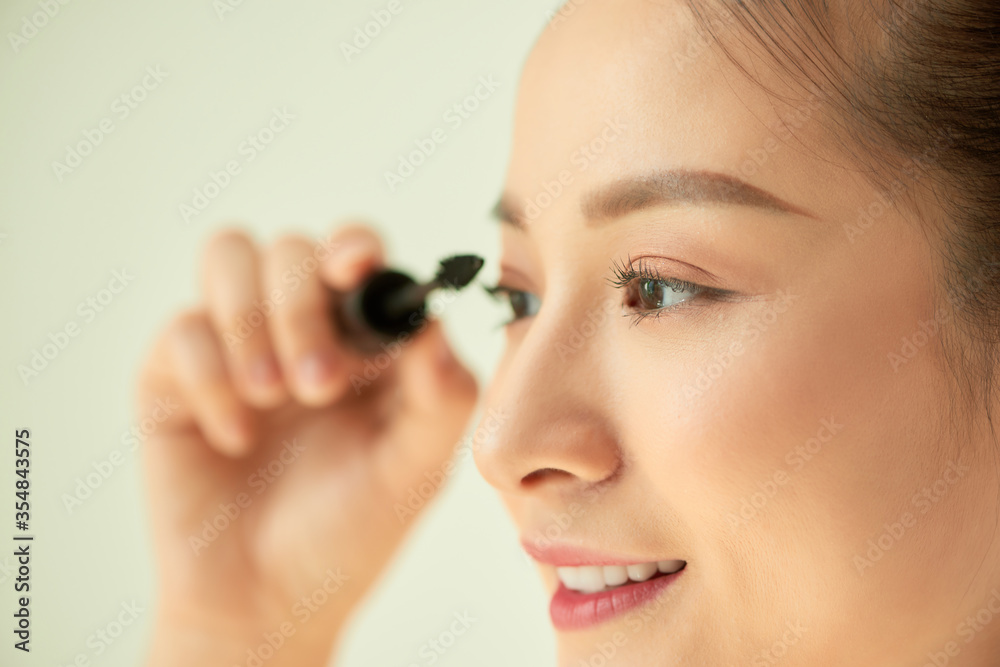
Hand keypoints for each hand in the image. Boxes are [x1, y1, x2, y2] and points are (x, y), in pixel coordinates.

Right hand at [137, 225, 477, 665]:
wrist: (267, 604)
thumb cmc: (347, 533)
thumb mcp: (412, 472)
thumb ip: (441, 399)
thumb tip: (437, 325)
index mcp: (364, 341)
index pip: (358, 254)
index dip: (356, 247)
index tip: (358, 270)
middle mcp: (299, 329)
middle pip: (292, 249)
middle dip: (303, 307)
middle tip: (319, 385)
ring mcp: (236, 346)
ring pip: (228, 256)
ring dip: (252, 320)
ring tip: (272, 396)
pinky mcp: (175, 376)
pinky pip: (181, 328)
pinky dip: (209, 377)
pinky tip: (235, 436)